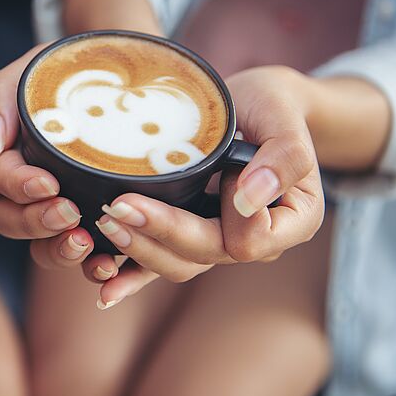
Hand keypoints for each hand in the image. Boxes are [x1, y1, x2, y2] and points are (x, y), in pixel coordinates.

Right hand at [0, 45, 93, 268]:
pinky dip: (93, 266)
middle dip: (36, 223)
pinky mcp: (95, 222)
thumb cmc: (67, 67)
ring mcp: (59, 208)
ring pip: (43, 247)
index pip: (2, 183)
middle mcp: (27, 189)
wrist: (123, 70)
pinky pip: (86, 257)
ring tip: (85, 244)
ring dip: (59, 251)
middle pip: (13, 222)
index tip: (48, 183)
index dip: (20, 188)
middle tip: (69, 212)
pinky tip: (109, 265)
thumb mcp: (30, 69)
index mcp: (8, 158)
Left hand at [89, 66, 324, 308]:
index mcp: (292, 220)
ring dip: (139, 250)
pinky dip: (131, 277)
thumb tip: (249, 197)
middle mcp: (255, 240)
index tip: (216, 177)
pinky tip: (104, 290)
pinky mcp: (186, 236)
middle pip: (206, 254)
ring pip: (179, 264)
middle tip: (119, 208)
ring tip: (105, 222)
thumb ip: (283, 156)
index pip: (253, 240)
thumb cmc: (272, 106)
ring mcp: (217, 241)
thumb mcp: (285, 115)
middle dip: (161, 233)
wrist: (251, 105)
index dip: (228, 218)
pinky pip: (159, 264)